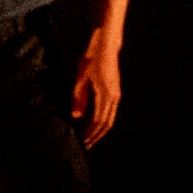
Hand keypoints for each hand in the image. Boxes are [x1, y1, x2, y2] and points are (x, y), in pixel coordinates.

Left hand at [72, 25, 123, 145]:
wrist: (106, 47)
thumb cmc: (91, 60)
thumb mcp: (81, 79)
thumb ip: (79, 99)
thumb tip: (76, 117)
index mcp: (106, 95)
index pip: (99, 121)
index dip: (91, 133)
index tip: (83, 141)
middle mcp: (114, 97)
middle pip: (107, 123)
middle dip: (96, 135)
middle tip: (87, 145)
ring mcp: (116, 95)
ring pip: (110, 118)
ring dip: (100, 130)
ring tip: (90, 137)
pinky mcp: (115, 92)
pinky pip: (111, 111)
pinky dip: (103, 121)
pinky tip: (95, 124)